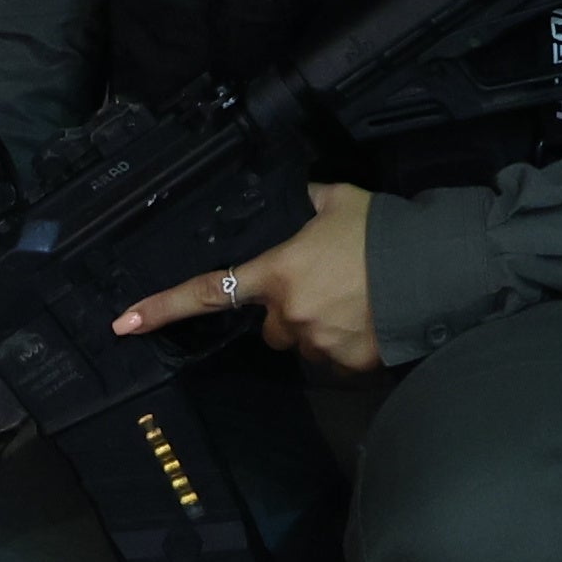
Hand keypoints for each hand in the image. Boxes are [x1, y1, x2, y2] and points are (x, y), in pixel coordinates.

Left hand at [117, 182, 380, 372]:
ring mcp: (317, 345)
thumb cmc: (385, 232)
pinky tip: (374, 321)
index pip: (209, 291)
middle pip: (270, 324)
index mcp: (278, 273)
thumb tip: (301, 194)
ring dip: (319, 327)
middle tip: (328, 287)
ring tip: (360, 302)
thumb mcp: (342, 201)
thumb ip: (311, 201)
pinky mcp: (347, 366)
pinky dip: (348, 344)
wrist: (438, 271)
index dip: (162, 308)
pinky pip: (335, 359)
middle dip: (289, 311)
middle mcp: (288, 316)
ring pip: (303, 342)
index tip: (124, 325)